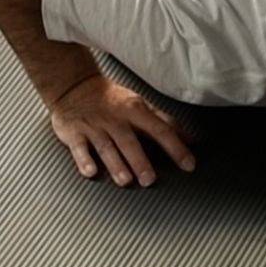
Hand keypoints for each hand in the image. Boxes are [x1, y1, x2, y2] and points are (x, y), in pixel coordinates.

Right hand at [49, 73, 196, 186]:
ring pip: (106, 146)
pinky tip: (90, 172)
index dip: (175, 147)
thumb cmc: (113, 100)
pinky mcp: (74, 133)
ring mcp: (94, 126)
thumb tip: (191, 139)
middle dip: (139, 160)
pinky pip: (79, 147)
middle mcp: (115, 119)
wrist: (74, 85)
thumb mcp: (140, 105)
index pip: (159, 129)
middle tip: (149, 179)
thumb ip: (165, 122)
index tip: (188, 164)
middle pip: (129, 141)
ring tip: (125, 180)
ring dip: (115, 163)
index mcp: (135, 110)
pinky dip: (83, 160)